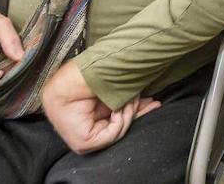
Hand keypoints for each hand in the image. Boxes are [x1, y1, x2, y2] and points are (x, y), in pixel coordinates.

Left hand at [41, 62, 160, 154]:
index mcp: (91, 118)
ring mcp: (83, 140)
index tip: (153, 103)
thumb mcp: (113, 93)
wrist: (70, 79)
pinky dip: (119, 121)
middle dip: (136, 113)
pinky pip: (110, 135)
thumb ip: (127, 101)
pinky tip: (117, 109)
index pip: (117, 120)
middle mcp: (86, 130)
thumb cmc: (87, 79)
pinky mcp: (82, 143)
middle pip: (120, 126)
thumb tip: (151, 102)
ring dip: (128, 114)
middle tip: (152, 103)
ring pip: (118, 132)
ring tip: (132, 98)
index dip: (136, 111)